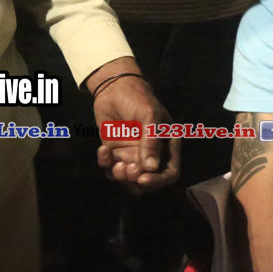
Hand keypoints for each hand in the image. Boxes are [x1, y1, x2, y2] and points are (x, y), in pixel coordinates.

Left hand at [89, 60, 179, 191]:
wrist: (114, 89)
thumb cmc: (138, 99)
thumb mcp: (148, 116)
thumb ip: (151, 142)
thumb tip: (151, 168)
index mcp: (167, 147)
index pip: (169, 173)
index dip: (159, 181)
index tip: (143, 178)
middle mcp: (151, 155)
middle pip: (149, 182)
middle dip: (137, 181)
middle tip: (126, 167)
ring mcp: (132, 155)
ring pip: (129, 180)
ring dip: (121, 177)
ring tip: (115, 163)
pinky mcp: (115, 153)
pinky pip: (110, 169)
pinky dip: (105, 164)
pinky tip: (103, 149)